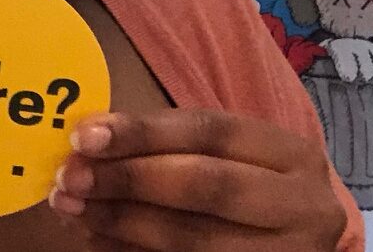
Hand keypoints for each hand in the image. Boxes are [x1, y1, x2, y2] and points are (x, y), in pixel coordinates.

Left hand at [48, 109, 347, 249]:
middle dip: (129, 179)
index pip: (212, 131)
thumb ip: (175, 145)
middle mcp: (302, 207)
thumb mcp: (235, 159)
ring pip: (192, 239)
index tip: (85, 135)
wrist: (293, 246)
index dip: (144, 132)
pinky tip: (97, 238)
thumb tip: (90, 138)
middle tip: (70, 176)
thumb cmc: (251, 191)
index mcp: (293, 156)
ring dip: (120, 222)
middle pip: (205, 185)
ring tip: (72, 207)